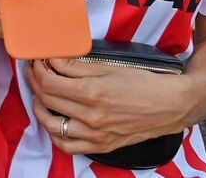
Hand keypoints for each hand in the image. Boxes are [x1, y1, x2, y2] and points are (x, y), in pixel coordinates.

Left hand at [28, 57, 189, 155]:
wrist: (169, 106)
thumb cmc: (142, 83)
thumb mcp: (108, 67)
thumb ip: (77, 66)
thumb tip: (53, 59)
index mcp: (91, 92)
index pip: (49, 82)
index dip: (37, 70)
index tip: (37, 62)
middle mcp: (90, 116)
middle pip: (47, 99)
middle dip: (36, 83)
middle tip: (36, 73)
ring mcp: (95, 134)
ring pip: (52, 125)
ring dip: (40, 108)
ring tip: (41, 96)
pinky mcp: (101, 146)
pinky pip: (68, 147)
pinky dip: (56, 135)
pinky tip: (55, 122)